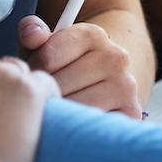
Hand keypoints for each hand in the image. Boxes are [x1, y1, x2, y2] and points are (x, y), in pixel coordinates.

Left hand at [17, 16, 142, 117]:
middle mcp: (115, 58)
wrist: (108, 80)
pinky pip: (90, 127)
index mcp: (93, 34)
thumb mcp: (49, 44)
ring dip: (58, 114)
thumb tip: (31, 35)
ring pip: (74, 108)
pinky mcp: (131, 113)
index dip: (33, 70)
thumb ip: (32, 32)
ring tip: (57, 109)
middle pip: (59, 85)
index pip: (47, 57)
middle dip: (44, 95)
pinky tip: (73, 122)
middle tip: (43, 97)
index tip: (36, 75)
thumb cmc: (69, 65)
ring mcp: (125, 86)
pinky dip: (77, 128)